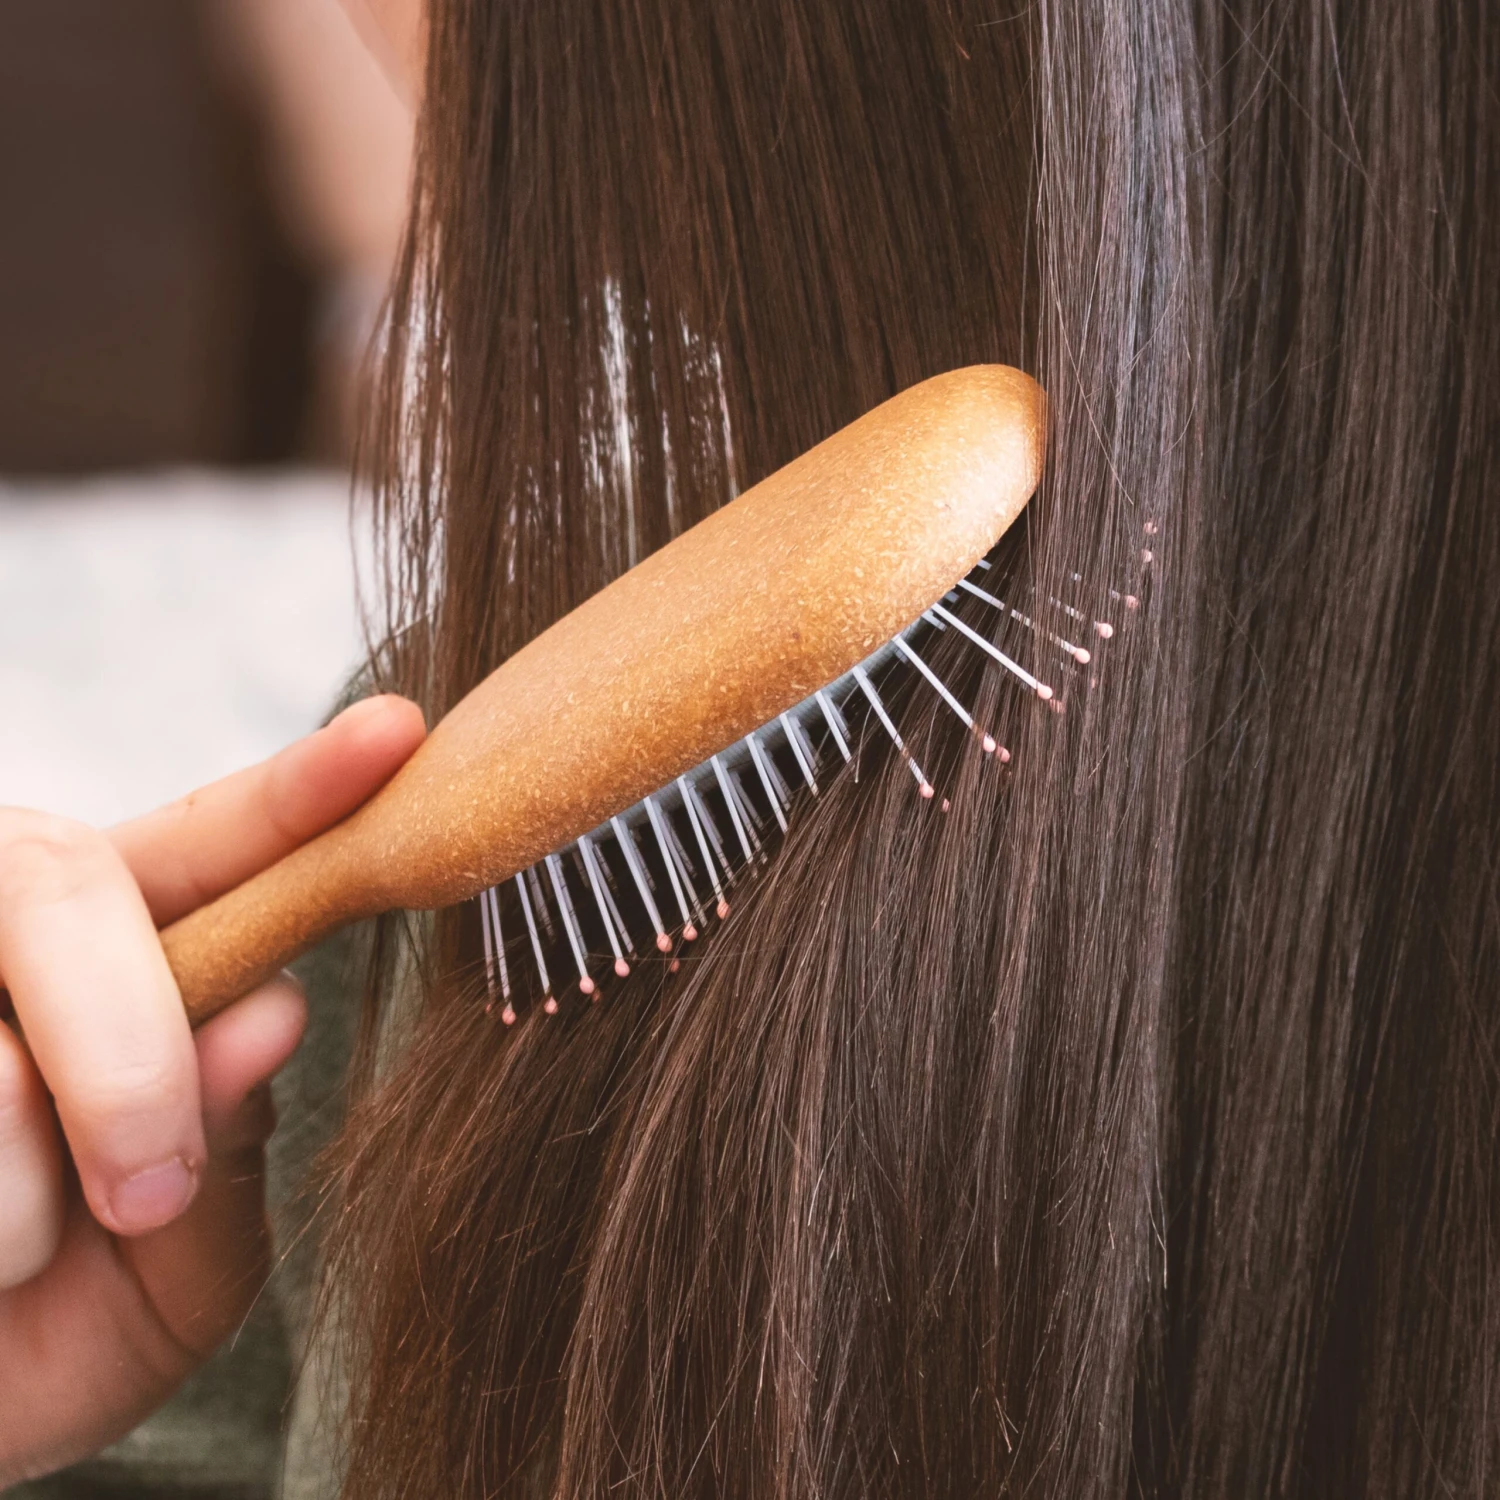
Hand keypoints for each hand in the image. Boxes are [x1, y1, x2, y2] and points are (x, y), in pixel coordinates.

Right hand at [0, 695, 425, 1483]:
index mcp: (126, 955)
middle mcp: (11, 933)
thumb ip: (223, 1134)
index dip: (298, 791)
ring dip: (13, 1196)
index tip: (395, 735)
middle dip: (124, 1047)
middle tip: (145, 1192)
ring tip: (5, 1264)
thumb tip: (272, 1008)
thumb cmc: (62, 1326)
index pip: (217, 847)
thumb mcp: (183, 1254)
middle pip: (71, 886)